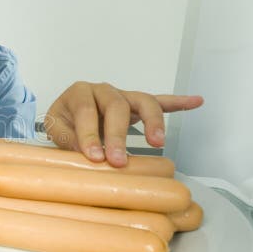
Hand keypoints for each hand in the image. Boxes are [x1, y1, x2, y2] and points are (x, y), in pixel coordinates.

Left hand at [43, 81, 203, 166]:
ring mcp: (123, 96)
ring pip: (143, 102)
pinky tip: (196, 101)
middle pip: (116, 106)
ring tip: (158, 142)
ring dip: (152, 122)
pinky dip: (178, 102)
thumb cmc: (65, 121)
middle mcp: (103, 90)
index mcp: (79, 93)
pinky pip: (160, 102)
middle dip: (118, 135)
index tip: (95, 157)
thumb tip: (85, 154)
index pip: (86, 111)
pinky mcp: (137, 105)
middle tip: (119, 161)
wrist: (68, 115)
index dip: (89, 134)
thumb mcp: (57, 128)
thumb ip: (67, 138)